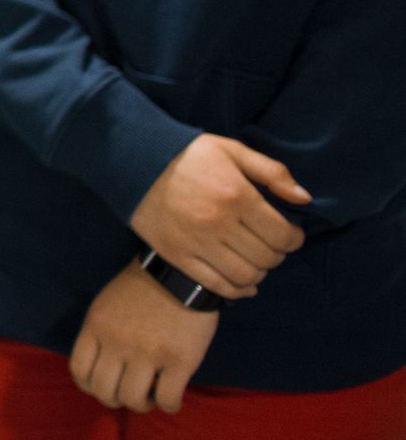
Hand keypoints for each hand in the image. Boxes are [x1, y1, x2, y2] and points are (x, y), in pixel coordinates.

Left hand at [69, 260, 218, 411]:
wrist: (180, 274)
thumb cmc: (141, 290)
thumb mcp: (105, 305)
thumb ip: (98, 334)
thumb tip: (97, 369)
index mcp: (96, 327)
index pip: (79, 371)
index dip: (89, 387)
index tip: (103, 387)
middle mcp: (118, 342)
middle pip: (104, 391)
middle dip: (115, 400)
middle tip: (129, 394)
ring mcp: (148, 352)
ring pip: (132, 399)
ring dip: (141, 405)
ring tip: (150, 397)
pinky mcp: (180, 360)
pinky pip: (167, 399)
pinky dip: (168, 406)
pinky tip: (170, 400)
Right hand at [129, 134, 309, 298]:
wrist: (133, 160)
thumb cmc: (187, 154)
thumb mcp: (232, 150)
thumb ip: (272, 172)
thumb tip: (305, 199)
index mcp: (236, 195)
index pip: (282, 235)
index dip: (294, 238)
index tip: (290, 233)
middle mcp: (218, 223)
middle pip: (267, 257)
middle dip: (277, 253)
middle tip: (270, 244)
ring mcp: (196, 242)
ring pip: (246, 275)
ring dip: (259, 271)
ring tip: (254, 259)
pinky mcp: (177, 255)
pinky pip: (217, 285)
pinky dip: (237, 290)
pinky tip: (242, 281)